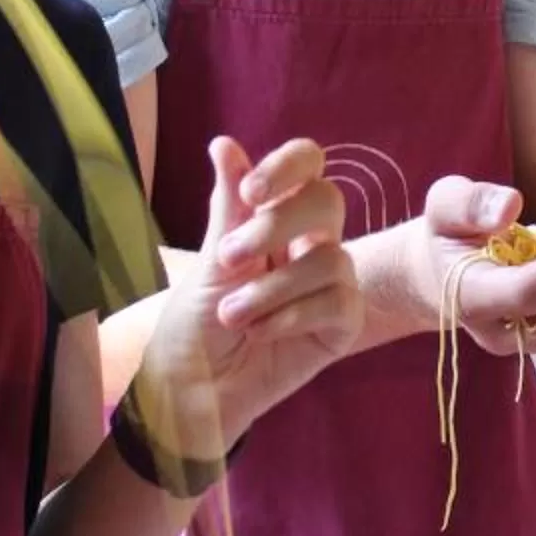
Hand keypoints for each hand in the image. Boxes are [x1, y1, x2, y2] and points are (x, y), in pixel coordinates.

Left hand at [137, 137, 360, 451]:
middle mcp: (310, 244)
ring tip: (233, 317)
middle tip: (230, 258)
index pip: (307, 167)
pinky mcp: (342, 325)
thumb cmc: (195, 326)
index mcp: (276, 219)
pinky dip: (291, 316)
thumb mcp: (208, 264)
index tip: (252, 193)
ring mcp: (330, 285)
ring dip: (271, 289)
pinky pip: (338, 302)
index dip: (288, 167)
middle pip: (328, 201)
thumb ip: (227, 208)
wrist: (194, 393)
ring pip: (330, 259)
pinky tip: (261, 333)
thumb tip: (224, 143)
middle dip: (278, 224)